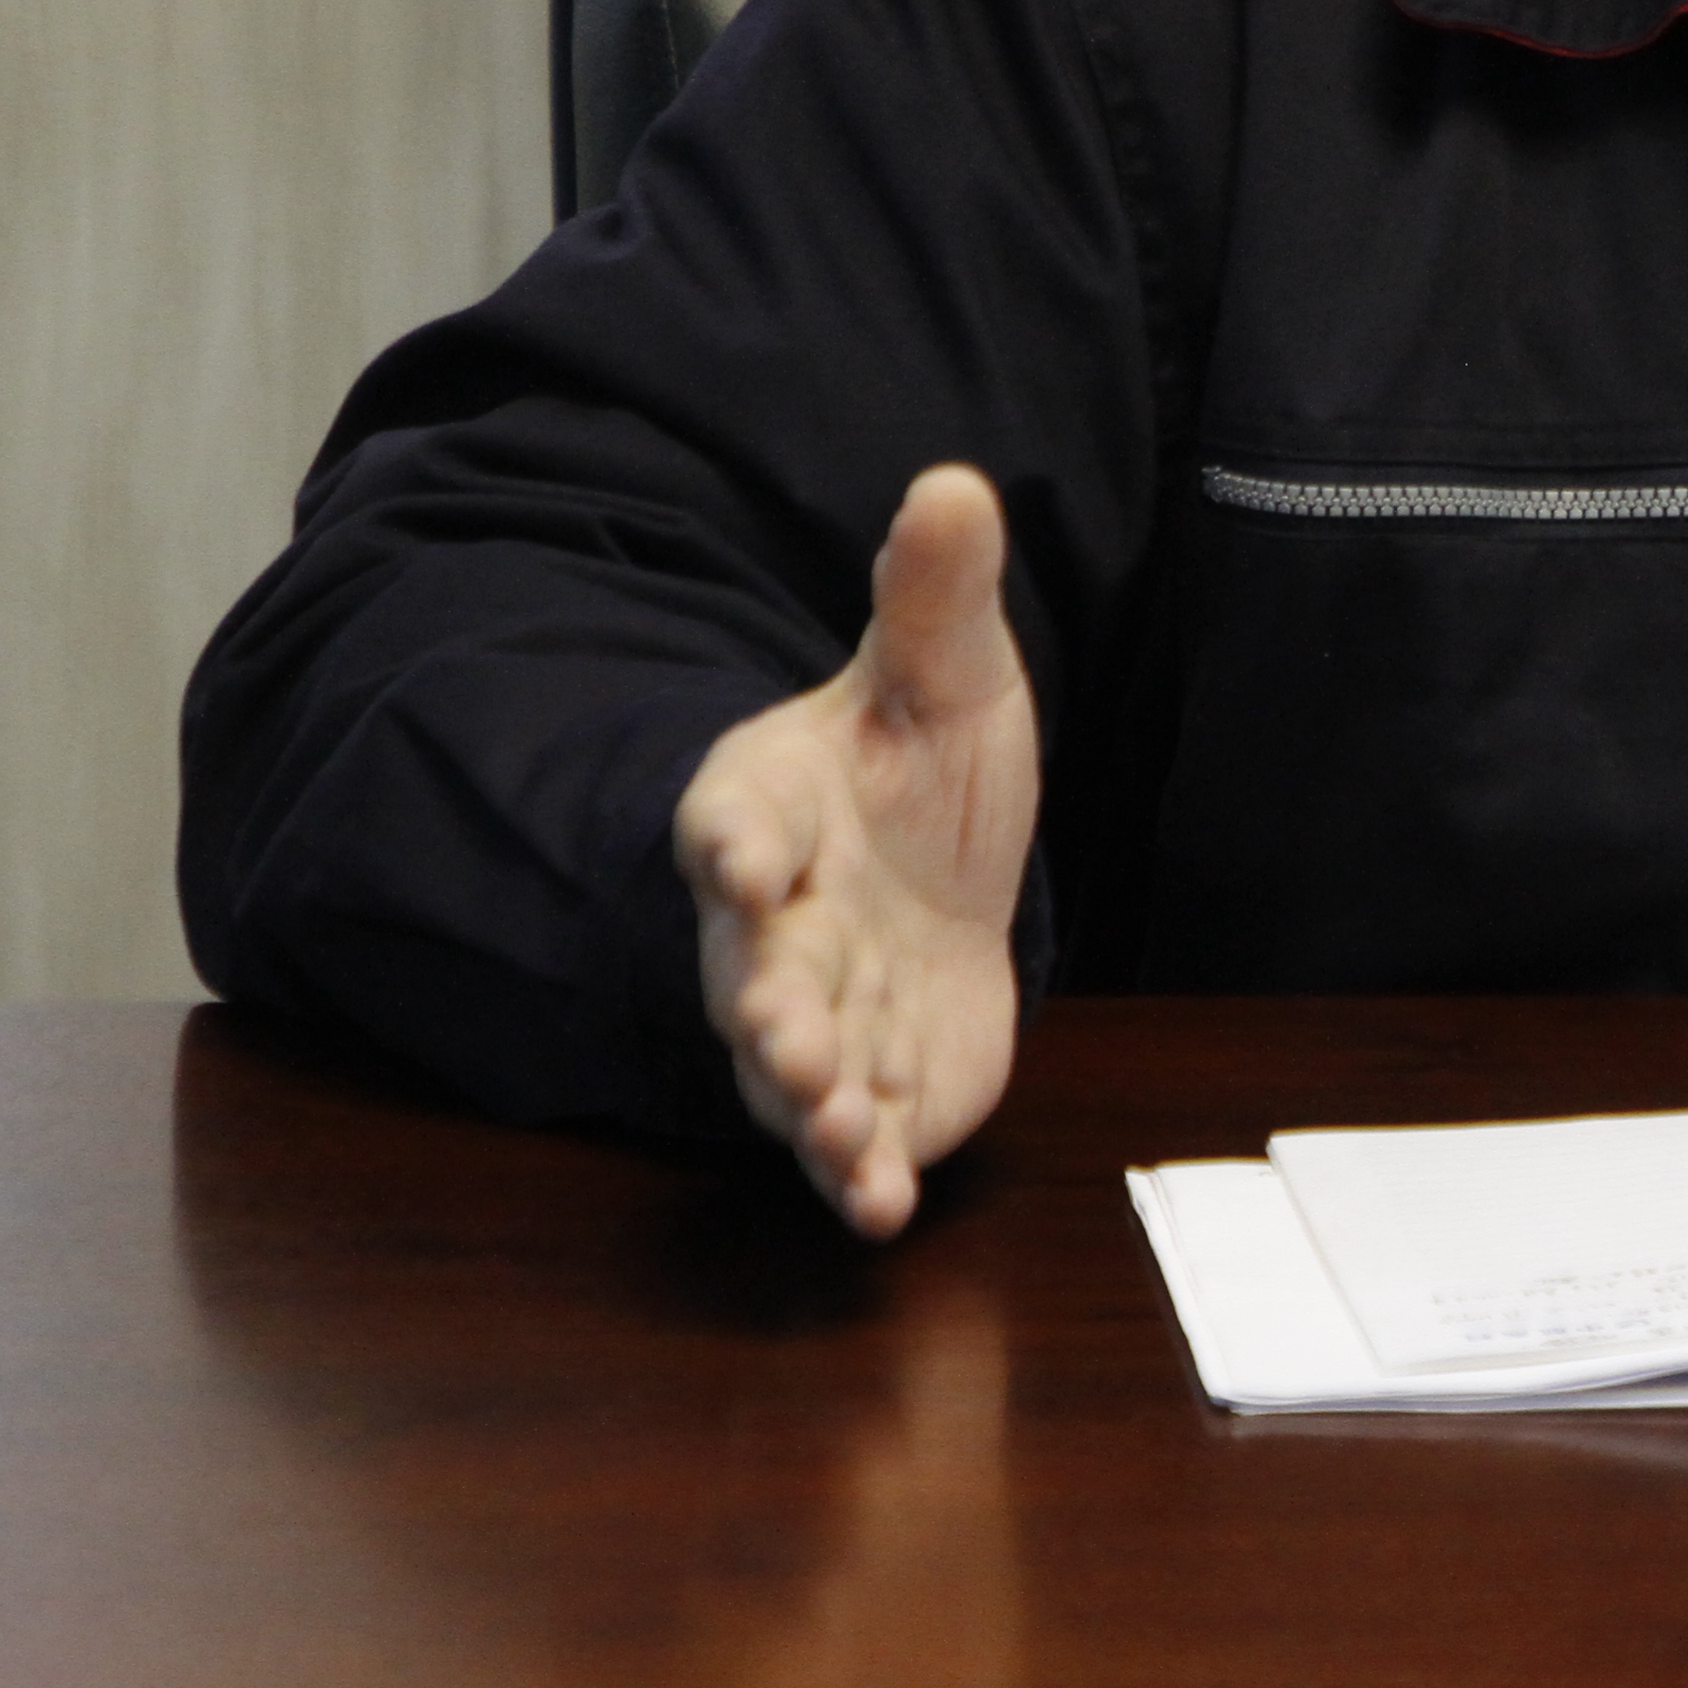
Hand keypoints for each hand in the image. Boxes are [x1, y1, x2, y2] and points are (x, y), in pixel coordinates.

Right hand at [674, 463, 1042, 1237]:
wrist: (942, 869)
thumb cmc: (919, 766)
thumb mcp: (946, 670)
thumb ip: (935, 594)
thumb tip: (955, 483)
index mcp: (772, 807)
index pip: (732, 818)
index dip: (733, 838)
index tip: (739, 855)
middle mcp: (772, 925)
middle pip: (750, 971)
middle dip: (765, 1006)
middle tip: (784, 1033)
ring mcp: (816, 1015)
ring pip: (790, 1071)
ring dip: (809, 1103)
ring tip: (835, 1124)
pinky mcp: (871, 1087)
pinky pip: (852, 1141)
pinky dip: (860, 1175)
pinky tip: (882, 1204)